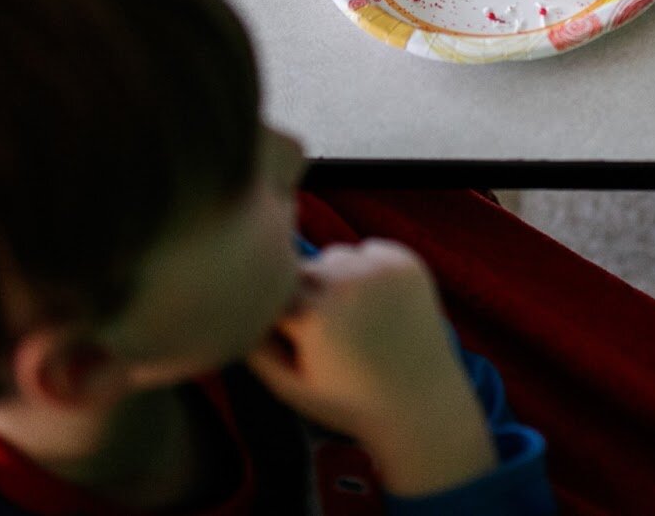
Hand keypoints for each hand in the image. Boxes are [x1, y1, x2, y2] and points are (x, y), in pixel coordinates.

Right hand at [246, 239, 497, 495]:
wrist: (420, 403)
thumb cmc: (348, 401)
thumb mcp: (290, 387)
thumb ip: (255, 348)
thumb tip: (234, 309)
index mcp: (314, 316)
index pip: (271, 293)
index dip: (278, 316)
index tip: (292, 338)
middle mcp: (347, 284)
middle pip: (302, 270)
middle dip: (304, 294)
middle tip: (325, 330)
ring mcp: (381, 269)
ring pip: (334, 256)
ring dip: (333, 278)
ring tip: (350, 318)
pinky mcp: (407, 262)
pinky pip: (369, 251)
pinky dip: (366, 270)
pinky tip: (377, 305)